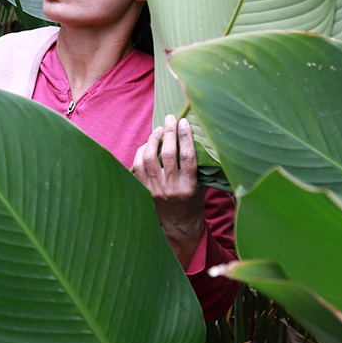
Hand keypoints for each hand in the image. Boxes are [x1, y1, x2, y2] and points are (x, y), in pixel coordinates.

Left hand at [132, 114, 206, 265]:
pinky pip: (138, 165)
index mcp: (189, 187)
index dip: (185, 137)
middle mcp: (171, 188)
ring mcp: (155, 189)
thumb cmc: (194, 200)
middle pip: (167, 154)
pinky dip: (142, 151)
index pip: (187, 157)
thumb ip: (202, 166)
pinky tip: (149, 144)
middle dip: (169, 132)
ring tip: (159, 129)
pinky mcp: (144, 189)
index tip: (184, 122)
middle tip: (171, 118)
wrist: (179, 223)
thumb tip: (203, 138)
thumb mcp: (203, 185)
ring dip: (153, 139)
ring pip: (149, 157)